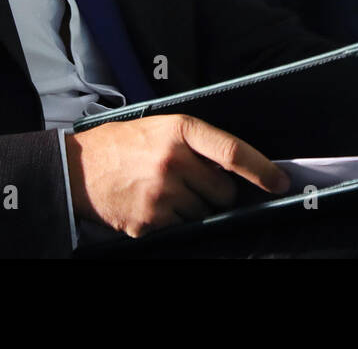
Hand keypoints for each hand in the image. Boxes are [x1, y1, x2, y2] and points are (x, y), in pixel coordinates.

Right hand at [64, 115, 290, 237]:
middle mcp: (172, 162)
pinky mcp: (149, 222)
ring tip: (163, 191)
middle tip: (192, 184)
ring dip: (192, 209)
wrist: (77, 168)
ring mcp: (161, 195)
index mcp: (179, 131)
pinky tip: (150, 204)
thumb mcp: (161, 128)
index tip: (280, 182)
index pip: (232, 152)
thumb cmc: (123, 144)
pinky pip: (179, 228)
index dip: (261, 170)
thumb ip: (196, 144)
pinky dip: (171, 221)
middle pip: (223, 193)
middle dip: (217, 194)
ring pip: (203, 214)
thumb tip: (233, 171)